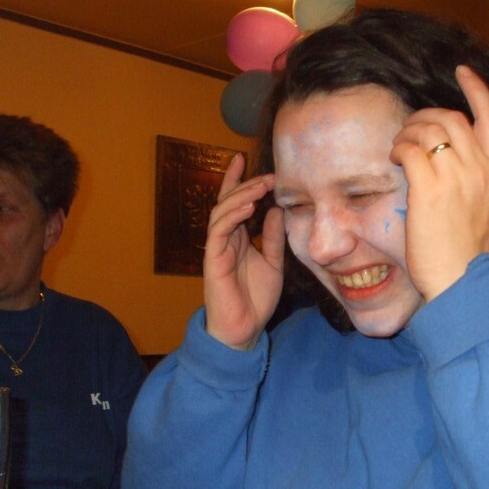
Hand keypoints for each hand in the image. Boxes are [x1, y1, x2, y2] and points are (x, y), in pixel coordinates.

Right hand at [203, 154, 284, 349]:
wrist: (244, 329)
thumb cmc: (256, 299)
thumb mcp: (273, 263)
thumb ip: (272, 238)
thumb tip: (275, 210)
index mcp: (238, 238)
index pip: (234, 203)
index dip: (237, 180)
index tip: (243, 159)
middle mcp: (225, 239)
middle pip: (228, 202)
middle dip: (245, 184)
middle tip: (266, 174)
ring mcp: (217, 248)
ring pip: (221, 212)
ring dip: (240, 196)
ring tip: (260, 186)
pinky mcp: (213, 260)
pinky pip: (218, 231)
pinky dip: (232, 216)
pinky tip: (248, 207)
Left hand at [390, 65, 488, 300]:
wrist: (463, 280)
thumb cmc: (468, 251)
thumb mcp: (484, 206)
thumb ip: (473, 177)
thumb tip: (447, 157)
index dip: (477, 89)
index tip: (462, 71)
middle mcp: (479, 167)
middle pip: (451, 117)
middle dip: (425, 115)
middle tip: (409, 128)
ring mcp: (455, 176)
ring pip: (427, 128)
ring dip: (407, 131)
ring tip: (398, 147)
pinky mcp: (429, 190)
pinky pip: (409, 149)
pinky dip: (397, 148)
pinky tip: (393, 158)